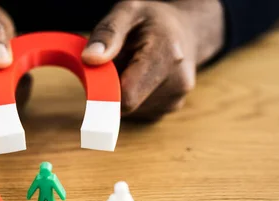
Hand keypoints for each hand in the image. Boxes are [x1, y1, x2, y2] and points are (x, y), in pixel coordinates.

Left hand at [82, 0, 223, 120]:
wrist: (188, 31)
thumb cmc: (154, 20)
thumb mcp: (128, 11)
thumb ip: (108, 33)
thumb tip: (90, 58)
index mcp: (166, 54)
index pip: (127, 96)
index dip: (105, 92)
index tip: (96, 79)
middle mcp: (177, 82)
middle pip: (126, 103)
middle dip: (113, 86)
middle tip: (119, 62)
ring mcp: (175, 99)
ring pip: (130, 109)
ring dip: (123, 91)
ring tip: (134, 67)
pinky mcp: (170, 109)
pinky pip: (138, 111)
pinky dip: (133, 96)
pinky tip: (142, 78)